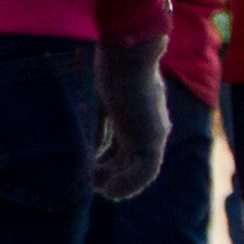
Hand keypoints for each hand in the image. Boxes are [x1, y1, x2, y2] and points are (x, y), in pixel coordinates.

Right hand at [93, 36, 170, 200]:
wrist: (128, 54)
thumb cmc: (113, 69)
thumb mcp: (105, 102)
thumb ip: (104, 126)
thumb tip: (95, 150)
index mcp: (140, 120)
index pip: (127, 150)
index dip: (109, 165)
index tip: (90, 169)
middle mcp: (150, 129)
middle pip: (131, 163)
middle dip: (110, 175)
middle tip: (90, 179)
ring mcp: (154, 135)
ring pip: (139, 172)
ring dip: (118, 182)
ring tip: (98, 185)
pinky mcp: (153, 139)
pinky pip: (144, 173)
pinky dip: (127, 185)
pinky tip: (109, 190)